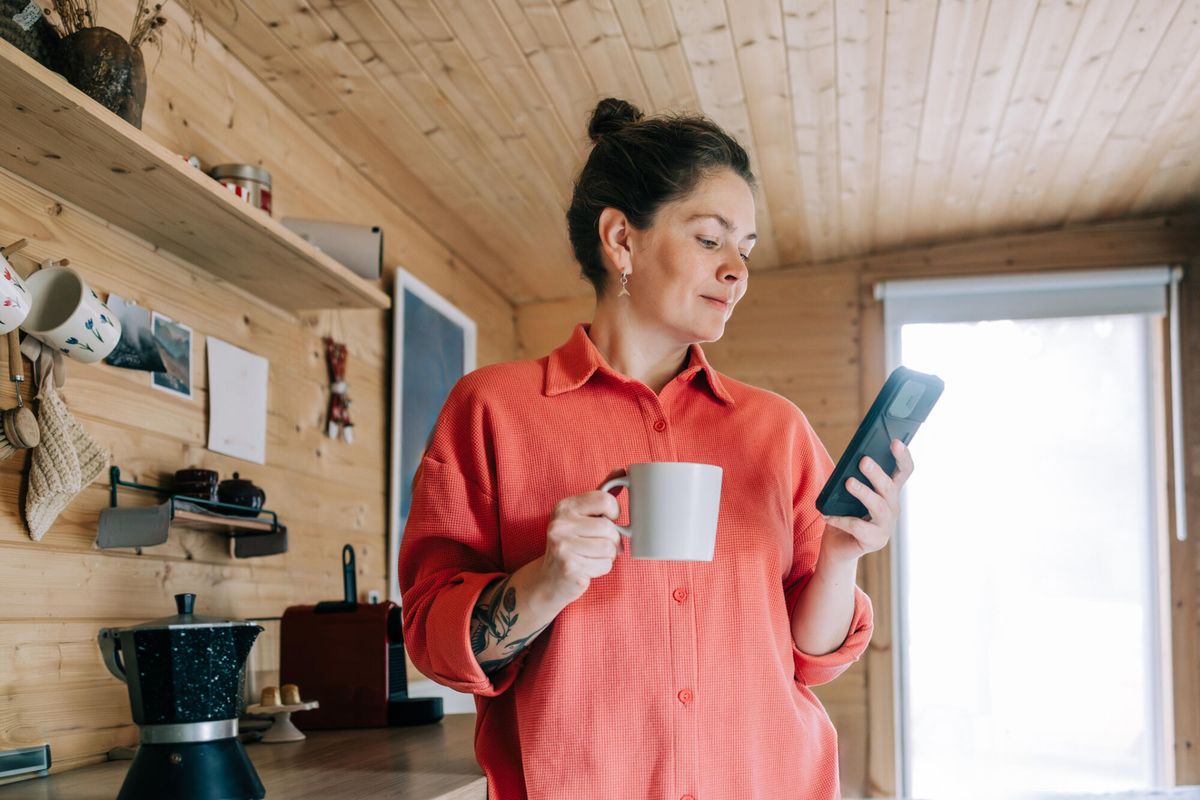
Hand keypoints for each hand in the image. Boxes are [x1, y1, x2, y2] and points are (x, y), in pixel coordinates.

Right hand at [535, 472, 624, 605]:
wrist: (549, 578)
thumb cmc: (572, 542)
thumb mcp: (581, 515)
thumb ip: (600, 494)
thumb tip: (622, 470)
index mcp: (564, 506)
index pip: (604, 500)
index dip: (614, 512)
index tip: (608, 519)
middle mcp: (560, 524)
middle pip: (609, 528)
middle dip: (612, 540)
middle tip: (601, 544)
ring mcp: (562, 546)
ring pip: (609, 548)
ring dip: (608, 555)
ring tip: (593, 555)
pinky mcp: (569, 567)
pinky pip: (604, 565)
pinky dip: (602, 568)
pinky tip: (588, 567)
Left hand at [821, 439, 913, 563]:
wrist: (837, 546)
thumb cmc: (843, 514)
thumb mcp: (847, 493)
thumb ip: (852, 478)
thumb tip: (849, 463)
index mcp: (888, 492)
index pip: (904, 471)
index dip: (903, 456)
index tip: (895, 441)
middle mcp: (892, 508)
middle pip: (890, 488)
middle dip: (877, 473)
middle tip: (863, 460)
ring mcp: (886, 526)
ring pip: (879, 506)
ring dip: (864, 492)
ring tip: (848, 482)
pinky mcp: (875, 541)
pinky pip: (858, 527)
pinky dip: (841, 519)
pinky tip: (827, 515)